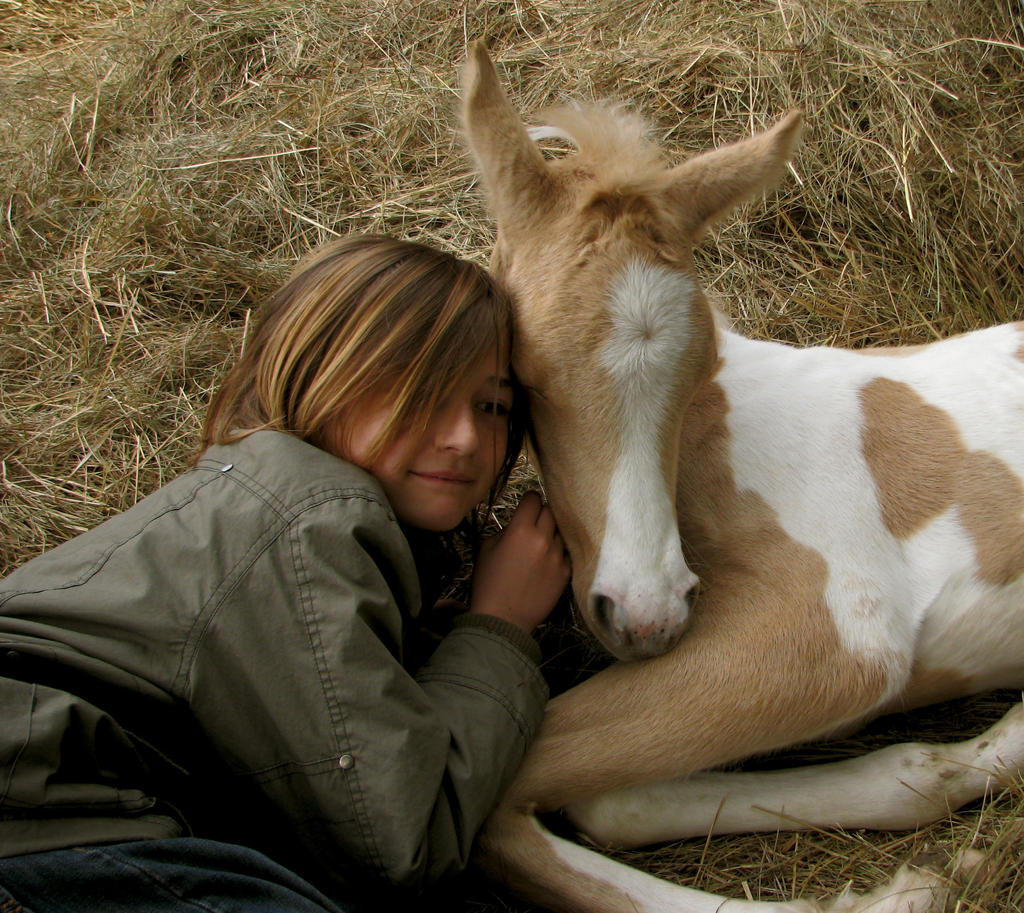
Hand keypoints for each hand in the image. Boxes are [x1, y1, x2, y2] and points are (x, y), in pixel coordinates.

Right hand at [468, 491, 570, 632]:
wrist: (502, 619)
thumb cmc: (488, 584)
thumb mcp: (486, 548)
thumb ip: (505, 530)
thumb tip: (518, 522)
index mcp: (520, 530)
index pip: (533, 499)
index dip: (529, 499)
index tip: (527, 504)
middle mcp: (543, 540)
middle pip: (550, 511)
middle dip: (541, 514)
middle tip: (533, 523)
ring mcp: (558, 557)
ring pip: (560, 532)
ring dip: (551, 534)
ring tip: (539, 546)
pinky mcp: (566, 573)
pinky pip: (566, 553)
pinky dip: (558, 553)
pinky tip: (547, 561)